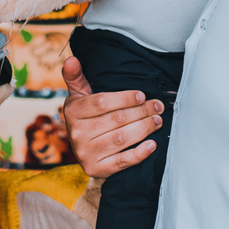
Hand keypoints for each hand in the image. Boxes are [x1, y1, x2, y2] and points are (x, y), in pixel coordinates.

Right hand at [61, 56, 162, 178]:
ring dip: (144, 128)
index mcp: (72, 112)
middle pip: (116, 120)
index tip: (142, 95)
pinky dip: (139, 154)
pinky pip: (122, 162)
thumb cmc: (85, 115)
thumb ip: (76, 76)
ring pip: (122, 139)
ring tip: (158, 120)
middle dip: (141, 111)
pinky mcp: (96, 170)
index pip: (102, 103)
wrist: (81, 147)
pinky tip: (152, 144)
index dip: (125, 98)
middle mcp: (77, 134)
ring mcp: (86, 154)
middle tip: (158, 106)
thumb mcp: (78, 95)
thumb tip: (71, 59)